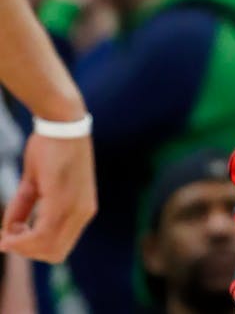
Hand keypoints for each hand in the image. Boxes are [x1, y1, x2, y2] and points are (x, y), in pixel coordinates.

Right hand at [0, 135, 96, 262]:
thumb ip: (23, 210)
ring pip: (47, 248)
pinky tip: (9, 230)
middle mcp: (83, 213)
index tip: (12, 236)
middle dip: (26, 251)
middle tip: (9, 233)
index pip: (59, 249)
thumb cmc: (49, 150)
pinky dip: (21, 239)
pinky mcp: (63, 200)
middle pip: (54, 254)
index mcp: (82, 211)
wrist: (62, 123)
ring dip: (22, 245)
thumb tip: (6, 236)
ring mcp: (76, 208)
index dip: (32, 250)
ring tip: (9, 227)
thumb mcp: (34, 185)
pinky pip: (42, 234)